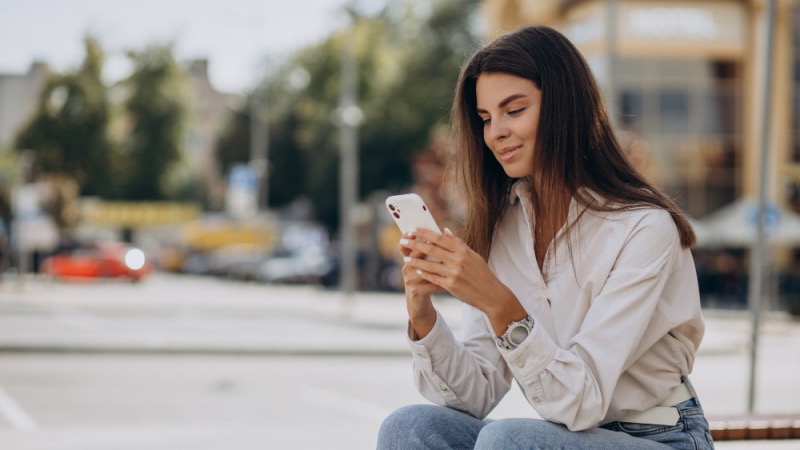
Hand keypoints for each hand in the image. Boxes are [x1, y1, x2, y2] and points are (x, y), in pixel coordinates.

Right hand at [398, 232, 442, 337]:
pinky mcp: (416, 292)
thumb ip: (434, 248)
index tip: (423, 231)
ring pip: (423, 270)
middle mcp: (407, 268)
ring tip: (447, 263)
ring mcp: (410, 280)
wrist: (418, 303)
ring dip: (436, 266)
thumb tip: (446, 230)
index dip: (412, 238)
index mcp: (409, 259)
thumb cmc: (425, 280)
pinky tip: (452, 281)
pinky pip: (431, 285)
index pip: (407, 246)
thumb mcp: (426, 265)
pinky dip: (442, 282)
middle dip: (425, 248)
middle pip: (414, 255)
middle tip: (436, 244)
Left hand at [401, 228, 526, 334]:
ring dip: (415, 260)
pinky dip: (423, 273)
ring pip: (429, 264)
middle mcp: (458, 260)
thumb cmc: (481, 273)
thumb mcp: (472, 256)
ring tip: (405, 257)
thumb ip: (458, 243)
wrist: (491, 294)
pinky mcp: (450, 286)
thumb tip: (445, 230)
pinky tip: (415, 270)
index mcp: (462, 250)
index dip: (424, 233)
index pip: (439, 238)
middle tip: (402, 240)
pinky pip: (432, 278)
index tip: (412, 229)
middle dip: (415, 244)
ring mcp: (453, 273)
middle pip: (431, 249)